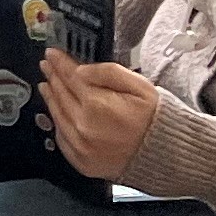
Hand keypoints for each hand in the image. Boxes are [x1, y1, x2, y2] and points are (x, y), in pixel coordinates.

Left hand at [42, 50, 161, 179]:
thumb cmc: (157, 119)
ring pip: (57, 116)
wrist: (168, 156)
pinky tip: (58, 113)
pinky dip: (58, 123)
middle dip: (53, 77)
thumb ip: (108, 73)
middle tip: (47, 65)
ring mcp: (80, 146)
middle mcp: (83, 126)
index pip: (71, 77)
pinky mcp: (82, 161)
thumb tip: (81, 70)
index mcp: (96, 105)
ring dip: (51, 99)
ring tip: (47, 86)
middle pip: (61, 95)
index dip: (60, 63)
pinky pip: (62, 138)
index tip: (52, 54)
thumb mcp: (140, 86)